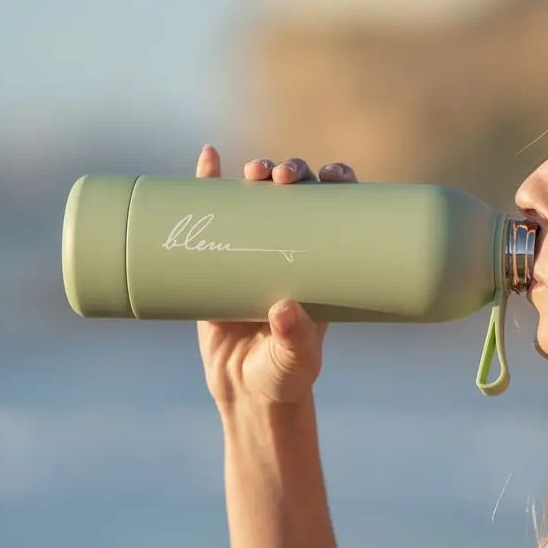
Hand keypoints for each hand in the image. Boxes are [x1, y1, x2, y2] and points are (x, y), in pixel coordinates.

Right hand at [194, 147, 359, 407]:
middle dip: (294, 172)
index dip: (339, 182)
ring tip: (255, 170)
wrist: (244, 390)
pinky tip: (208, 157)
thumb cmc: (284, 375)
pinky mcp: (218, 258)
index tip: (334, 174)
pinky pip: (214, 211)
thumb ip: (294, 340)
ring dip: (258, 171)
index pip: (339, 210)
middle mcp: (292, 246)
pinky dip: (209, 182)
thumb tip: (284, 309)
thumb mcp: (295, 359)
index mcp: (324, 262)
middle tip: (285, 175)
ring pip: (258, 196)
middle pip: (297, 193)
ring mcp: (254, 248)